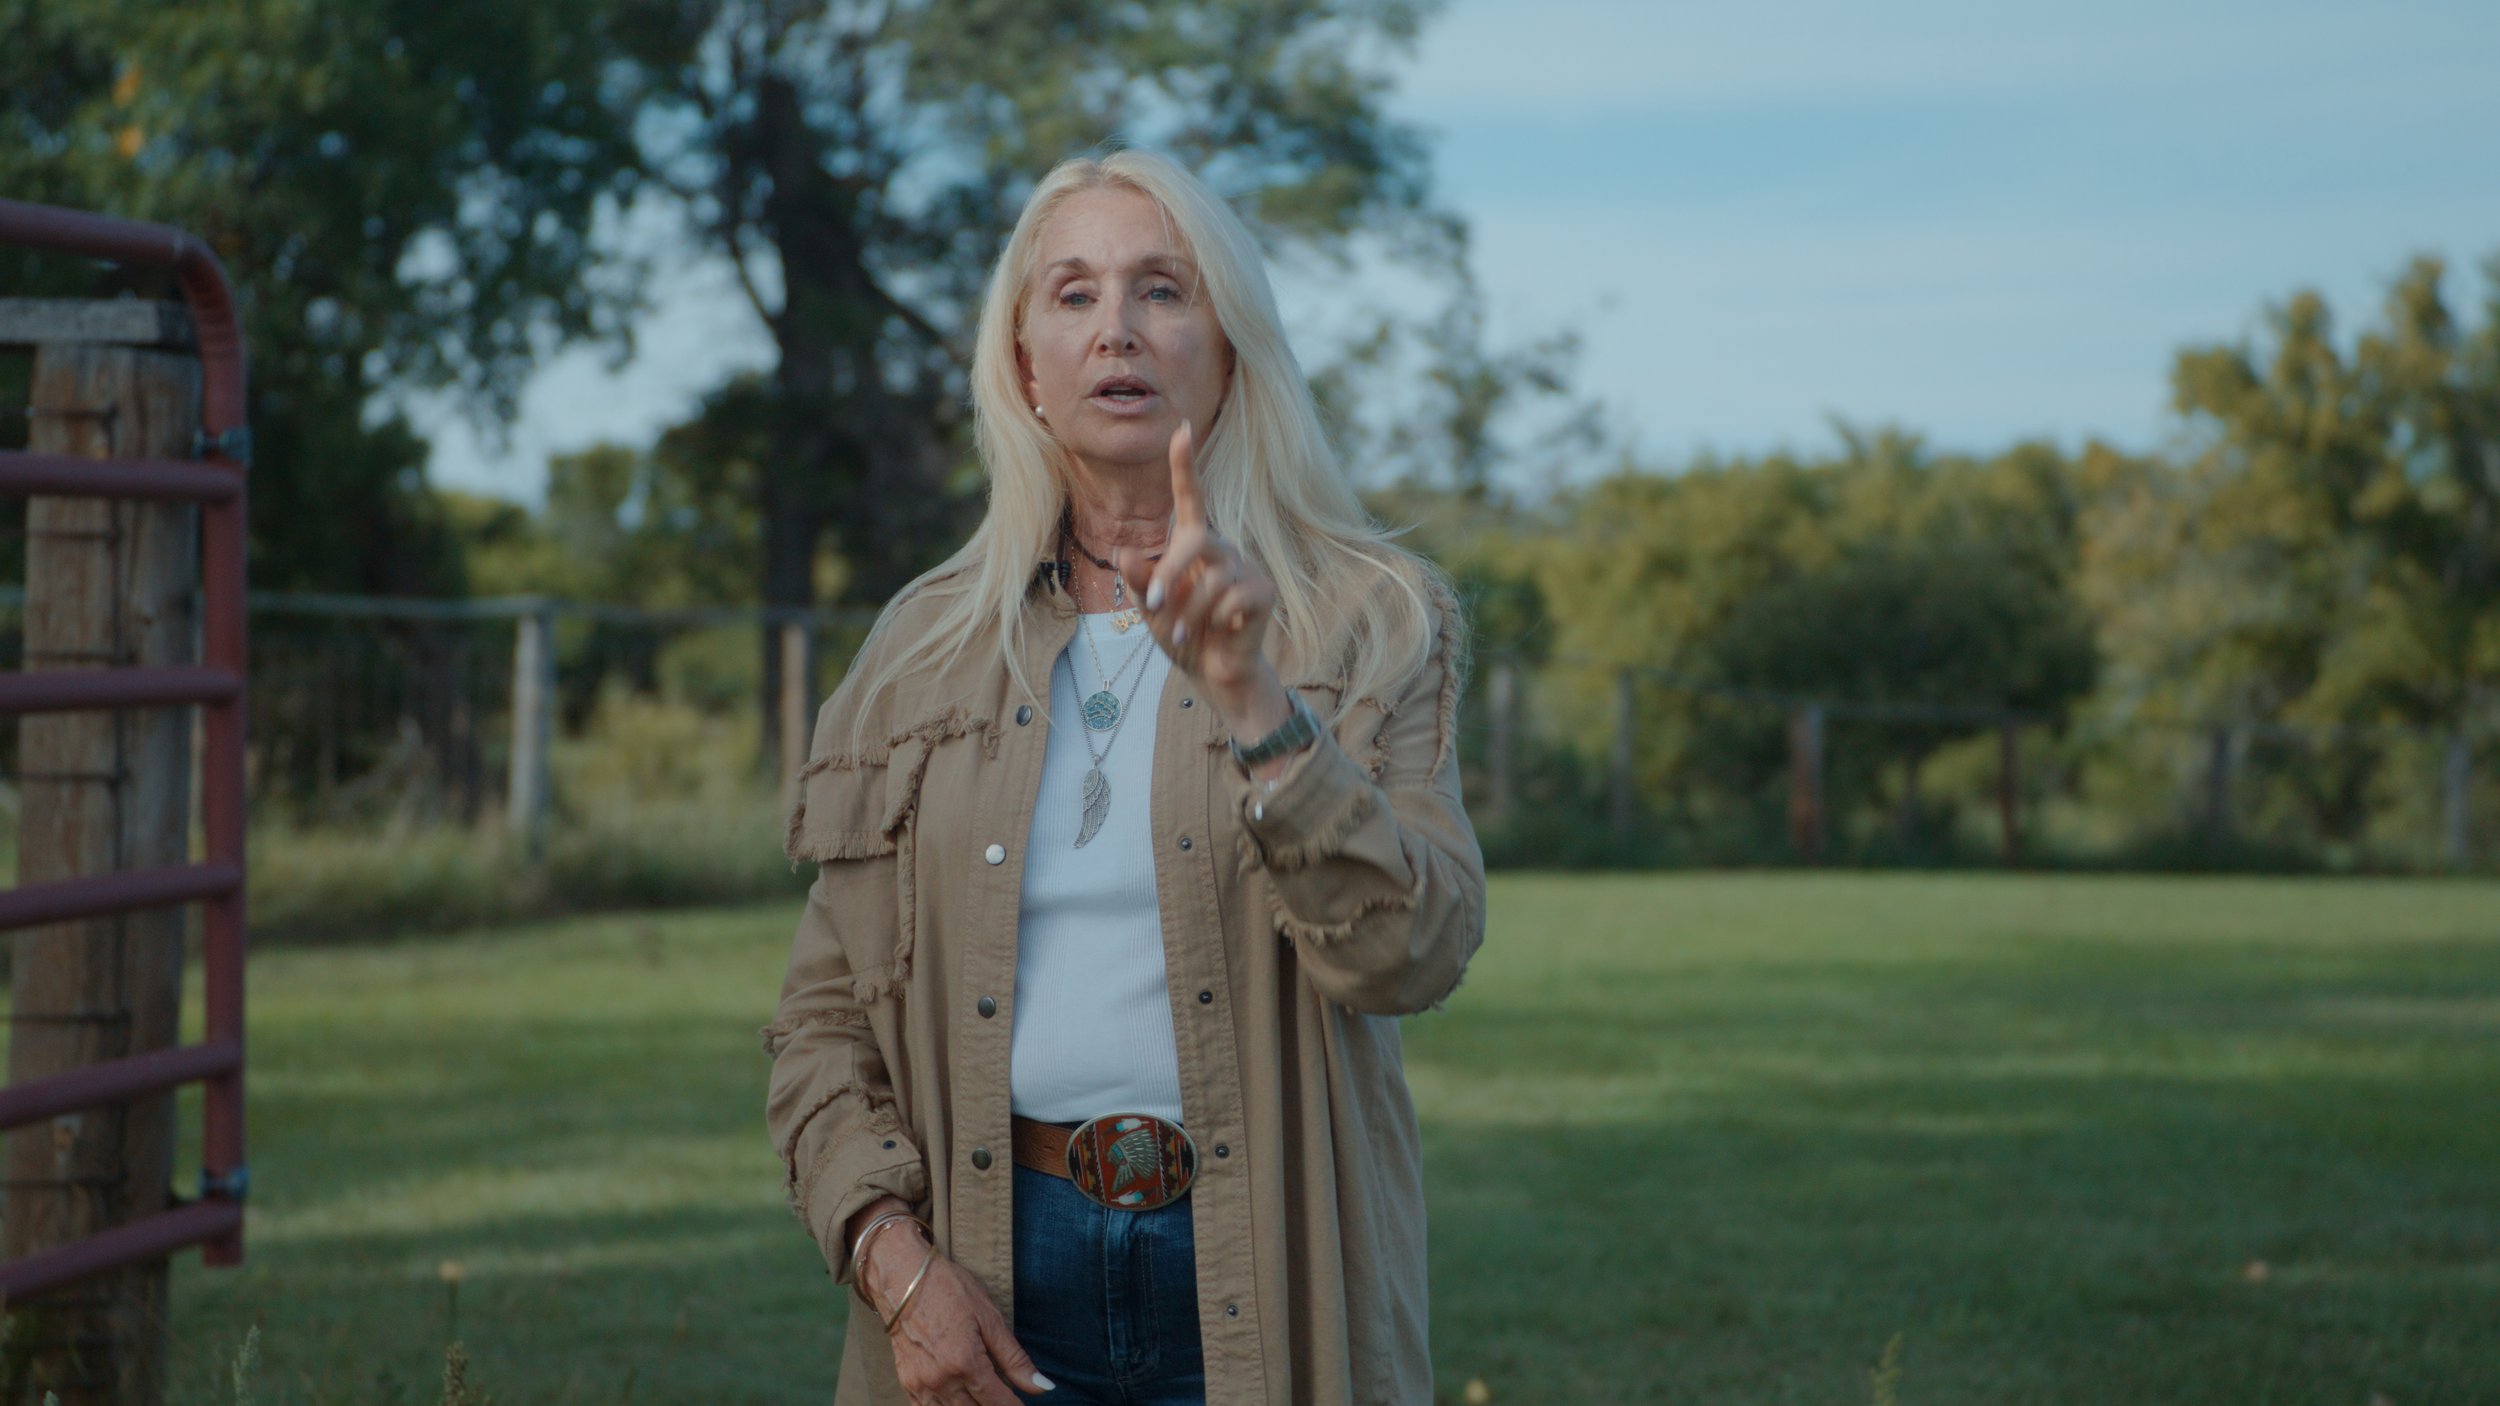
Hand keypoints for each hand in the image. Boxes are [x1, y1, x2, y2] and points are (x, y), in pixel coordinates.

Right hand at [863, 1228, 1051, 1403]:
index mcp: (965, 1363)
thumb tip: (1043, 1387)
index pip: (998, 1403)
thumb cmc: (948, 1290)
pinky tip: (961, 1400)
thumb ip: (1014, 1358)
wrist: (901, 1278)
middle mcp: (941, 1380)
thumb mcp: (989, 1318)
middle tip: (1005, 1398)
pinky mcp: (908, 1384)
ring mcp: (921, 1385)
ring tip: (984, 1398)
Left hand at [1117, 421, 1292, 743]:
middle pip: (1195, 540)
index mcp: (1193, 544)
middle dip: (1172, 573)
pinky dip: (1217, 621)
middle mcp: (1222, 547)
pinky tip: (1222, 631)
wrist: (1216, 673)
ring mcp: (1245, 567)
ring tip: (1182, 636)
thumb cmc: (1183, 634)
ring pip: (1211, 579)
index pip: (1191, 497)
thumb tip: (1127, 554)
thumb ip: (1141, 584)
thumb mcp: (1152, 611)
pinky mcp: (1262, 592)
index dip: (1185, 465)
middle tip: (1156, 606)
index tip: (1181, 428)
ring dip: (1190, 613)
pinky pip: (1233, 599)